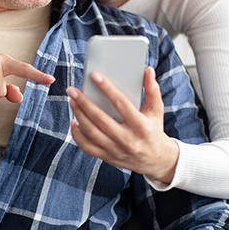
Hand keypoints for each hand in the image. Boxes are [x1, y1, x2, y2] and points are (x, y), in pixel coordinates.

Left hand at [67, 67, 178, 184]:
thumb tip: (147, 70)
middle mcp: (128, 140)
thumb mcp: (156, 110)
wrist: (155, 159)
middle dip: (84, 103)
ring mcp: (116, 150)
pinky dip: (77, 134)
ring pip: (91, 133)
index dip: (107, 89)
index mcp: (142, 126)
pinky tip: (73, 121)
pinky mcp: (107, 157)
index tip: (94, 76)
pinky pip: (87, 147)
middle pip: (101, 119)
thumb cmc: (153, 129)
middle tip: (72, 90)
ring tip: (72, 101)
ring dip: (79, 115)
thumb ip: (152, 90)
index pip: (122, 104)